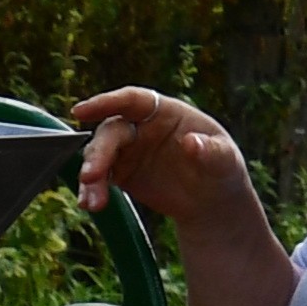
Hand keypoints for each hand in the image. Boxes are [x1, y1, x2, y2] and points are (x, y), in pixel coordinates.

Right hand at [61, 85, 300, 305]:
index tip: (81, 112)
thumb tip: (192, 142)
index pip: (132, 100)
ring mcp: (129, 150)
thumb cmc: (222, 171)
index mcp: (165, 112)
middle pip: (111, 132)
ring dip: (91, 177)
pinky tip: (91, 205)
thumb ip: (211, 151)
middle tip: (91, 176)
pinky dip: (92, 191)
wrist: (211, 201)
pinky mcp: (121, 174)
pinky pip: (100, 179)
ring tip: (92, 202)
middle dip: (98, 153)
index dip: (106, 102)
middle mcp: (141, 127)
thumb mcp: (225, 161)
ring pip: (99, 156)